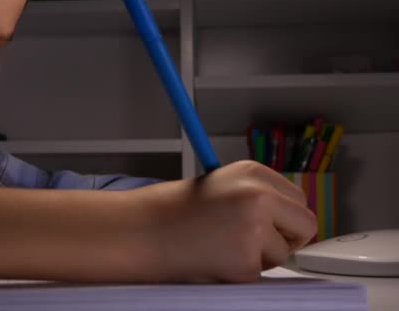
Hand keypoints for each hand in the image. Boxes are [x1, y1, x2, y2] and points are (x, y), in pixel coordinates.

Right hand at [138, 160, 316, 282]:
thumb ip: (256, 197)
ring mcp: (254, 227)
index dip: (285, 217)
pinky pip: (259, 273)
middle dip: (286, 238)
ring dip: (259, 257)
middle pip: (305, 223)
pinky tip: (214, 259)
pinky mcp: (245, 260)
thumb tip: (288, 220)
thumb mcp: (221, 187)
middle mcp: (258, 194)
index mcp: (252, 172)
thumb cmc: (174, 211)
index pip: (298, 198)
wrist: (141, 230)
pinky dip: (240, 272)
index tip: (270, 226)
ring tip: (222, 247)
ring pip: (283, 252)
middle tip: (255, 243)